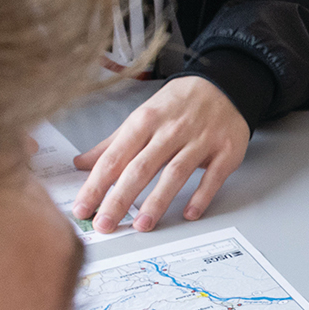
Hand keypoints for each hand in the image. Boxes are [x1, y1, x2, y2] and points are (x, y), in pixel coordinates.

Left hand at [74, 75, 249, 233]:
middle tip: (105, 224)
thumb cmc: (179, 104)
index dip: (96, 185)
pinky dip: (201, 196)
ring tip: (142, 224)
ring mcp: (200, 141)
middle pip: (141, 168)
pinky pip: (213, 177)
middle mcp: (170, 131)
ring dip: (157, 201)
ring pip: (175, 173)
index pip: (114, 158)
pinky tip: (189, 213)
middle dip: (120, 199)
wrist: (223, 85)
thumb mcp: (142, 116)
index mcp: (144, 122)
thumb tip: (82, 164)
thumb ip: (113, 143)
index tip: (83, 207)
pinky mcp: (225, 151)